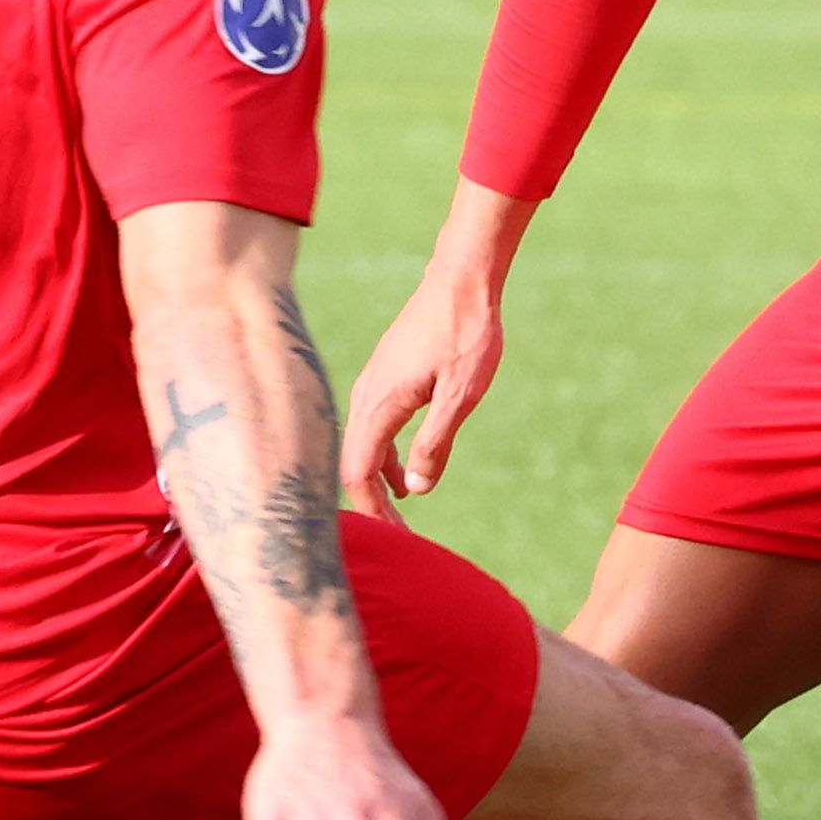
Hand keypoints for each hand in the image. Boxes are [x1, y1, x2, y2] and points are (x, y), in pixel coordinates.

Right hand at [338, 253, 502, 521]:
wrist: (460, 281)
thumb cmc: (464, 334)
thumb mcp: (460, 395)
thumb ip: (435, 442)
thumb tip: (417, 489)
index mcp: (380, 405)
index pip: (358, 472)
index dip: (371, 509)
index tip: (394, 538)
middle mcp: (366, 397)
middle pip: (355, 464)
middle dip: (373, 503)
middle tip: (400, 537)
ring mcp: (372, 386)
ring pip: (363, 447)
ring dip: (378, 481)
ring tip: (401, 511)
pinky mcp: (384, 379)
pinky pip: (373, 430)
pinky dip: (384, 458)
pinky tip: (405, 472)